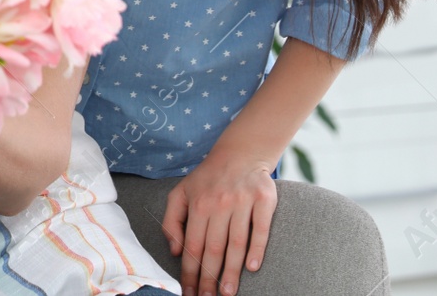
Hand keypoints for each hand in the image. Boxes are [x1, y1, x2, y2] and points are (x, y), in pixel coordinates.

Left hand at [162, 146, 278, 295]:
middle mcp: (219, 203)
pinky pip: (261, 229)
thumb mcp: (180, 193)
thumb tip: (175, 251)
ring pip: (236, 243)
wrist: (240, 153)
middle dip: (210, 278)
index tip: (190, 292)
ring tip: (228, 292)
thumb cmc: (207, 179)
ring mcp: (242, 201)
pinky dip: (258, 249)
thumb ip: (172, 221)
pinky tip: (253, 268)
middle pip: (214, 248)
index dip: (191, 272)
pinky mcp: (264, 199)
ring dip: (232, 271)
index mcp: (197, 204)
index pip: (193, 246)